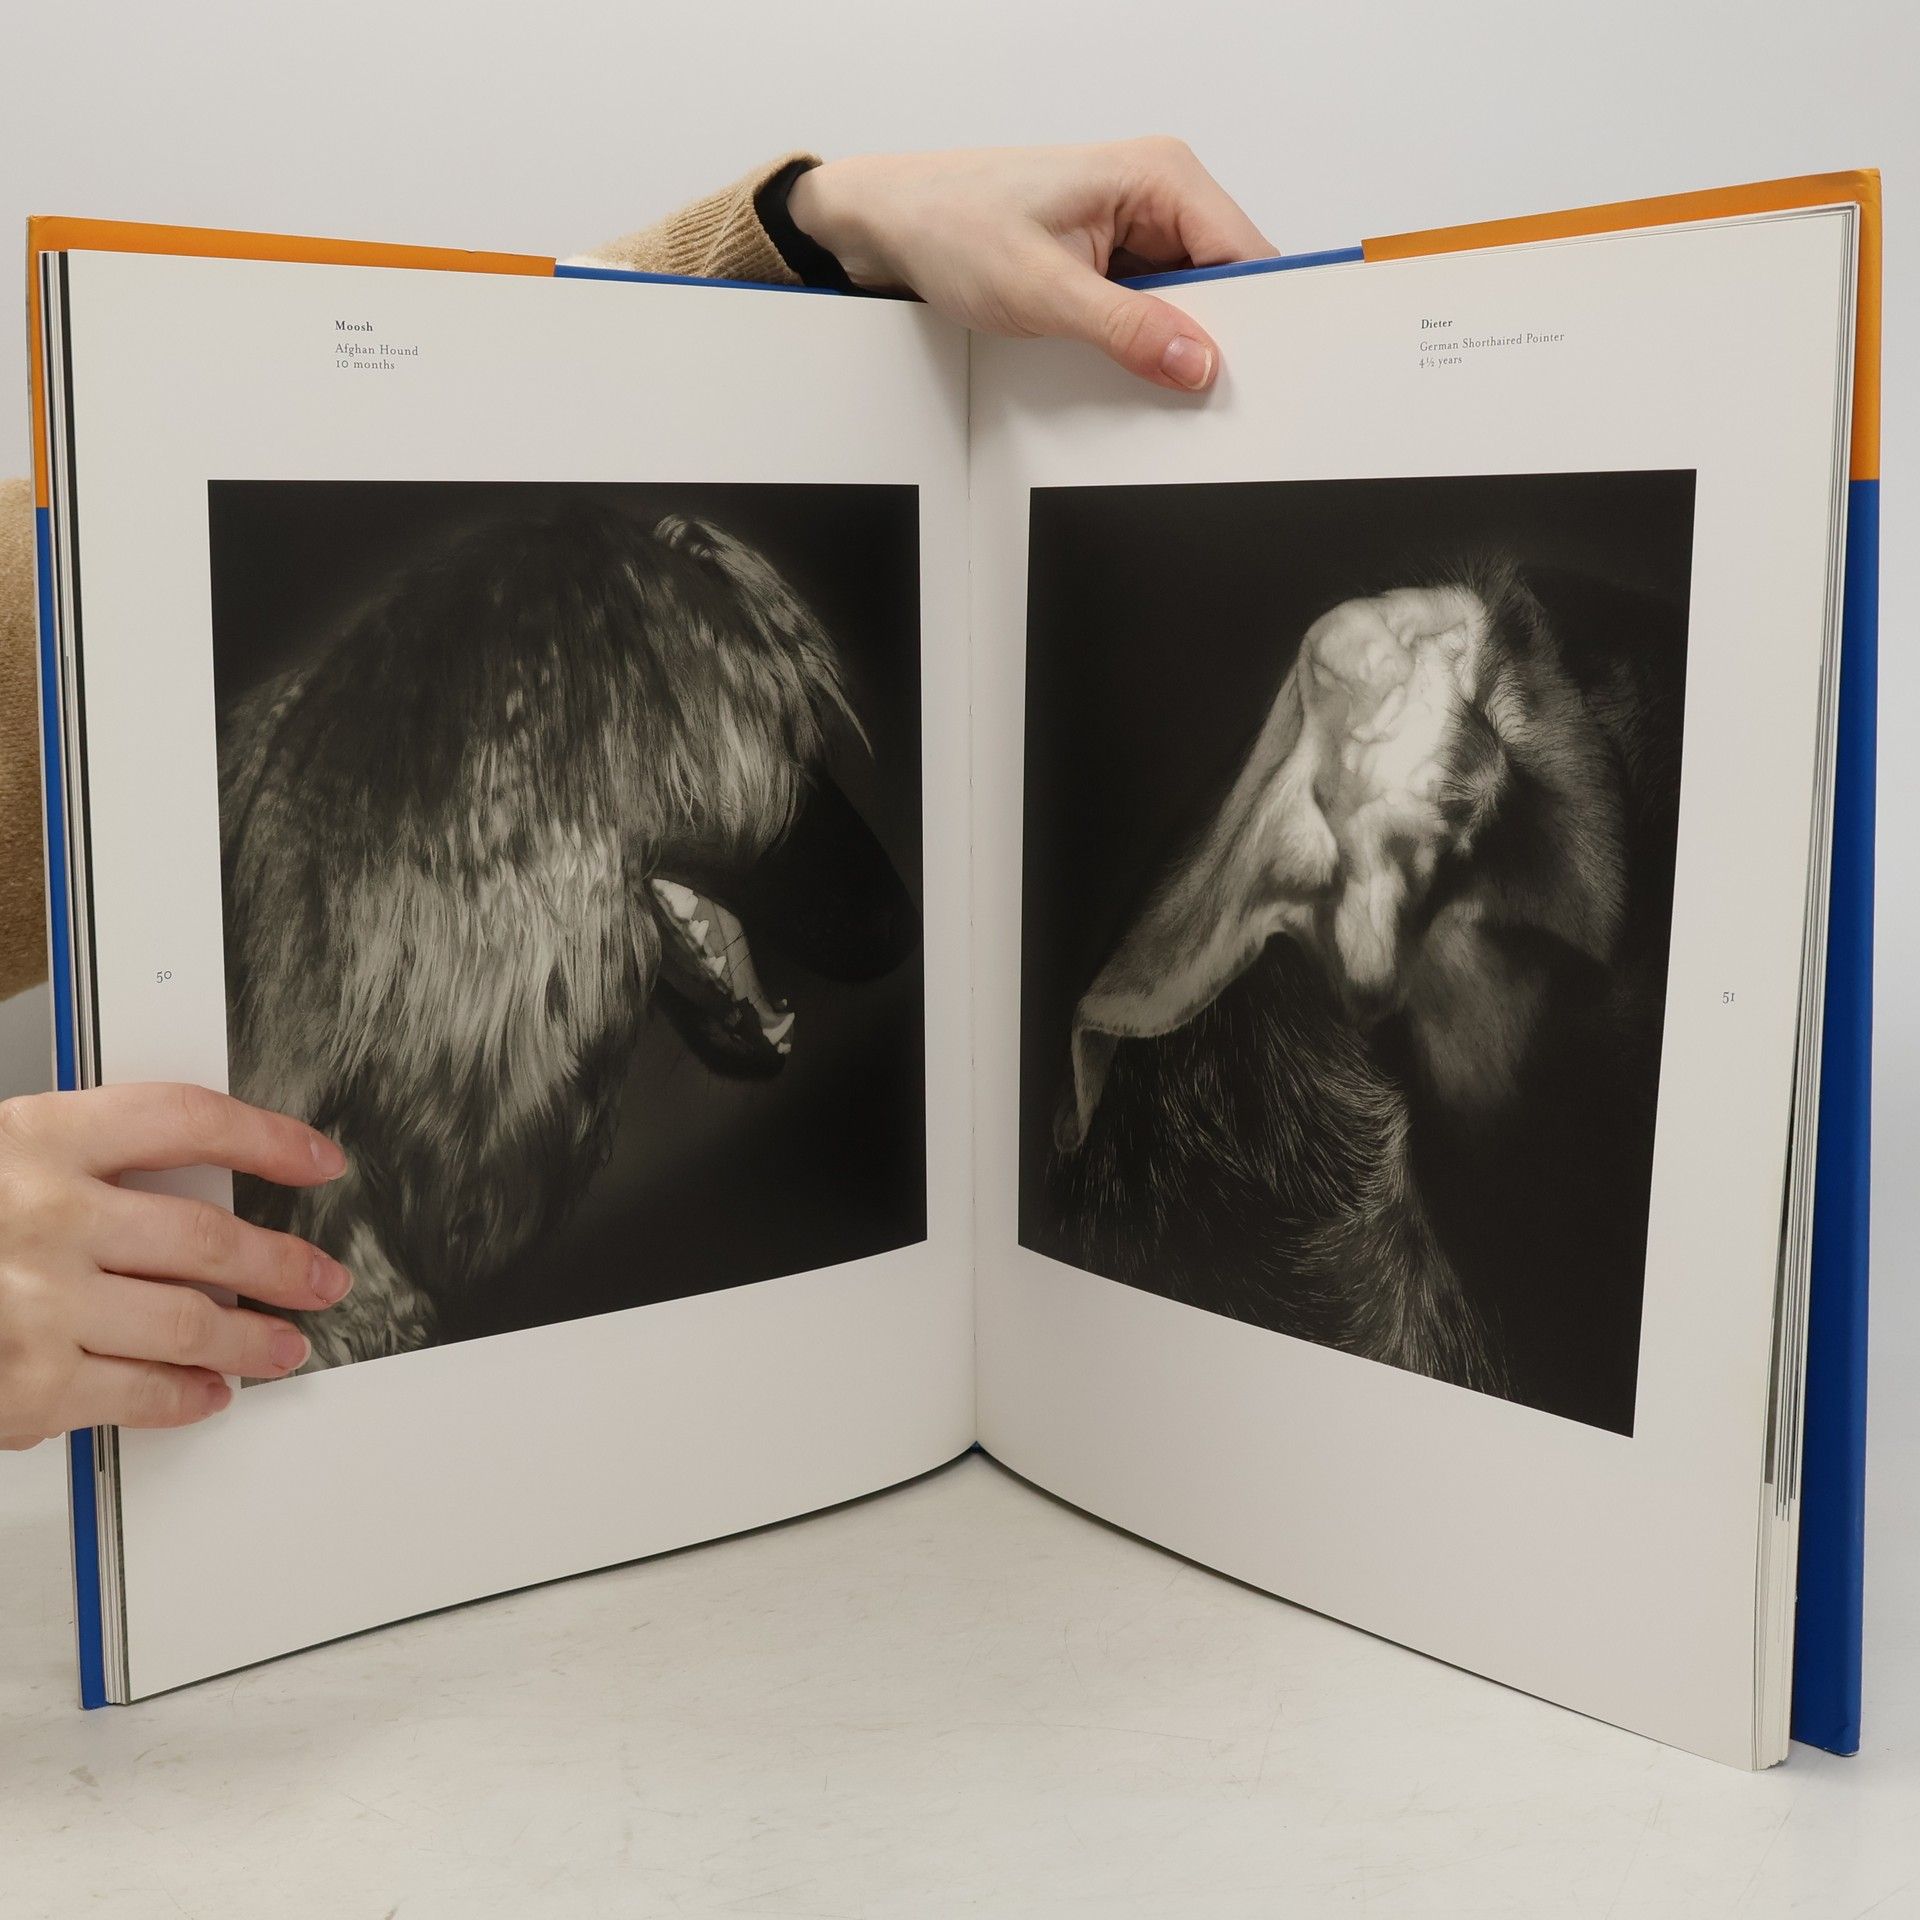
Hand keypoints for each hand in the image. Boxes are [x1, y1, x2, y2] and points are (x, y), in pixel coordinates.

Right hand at [0, 1084, 353, 1450]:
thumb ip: (75, 1165)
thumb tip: (184, 1188)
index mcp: (34, 1137)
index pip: (187, 1120)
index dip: (267, 1139)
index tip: (315, 1159)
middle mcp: (43, 1214)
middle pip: (206, 1235)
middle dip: (282, 1262)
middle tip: (320, 1277)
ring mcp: (36, 1303)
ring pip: (190, 1321)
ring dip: (252, 1338)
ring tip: (282, 1344)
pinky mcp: (27, 1384)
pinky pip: (136, 1393)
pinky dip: (184, 1399)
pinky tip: (205, 1394)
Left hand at [787, 138, 1272, 391]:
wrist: (892, 222)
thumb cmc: (952, 225)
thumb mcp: (1044, 291)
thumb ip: (1128, 331)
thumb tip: (1196, 362)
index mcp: (1160, 174)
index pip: (1248, 254)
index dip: (1256, 320)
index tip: (1246, 374)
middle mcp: (1158, 191)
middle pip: (1228, 281)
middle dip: (1214, 336)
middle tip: (1188, 384)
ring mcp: (1138, 226)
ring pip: (1193, 301)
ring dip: (1173, 342)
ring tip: (1141, 367)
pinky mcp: (1115, 257)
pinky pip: (1156, 307)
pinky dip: (1146, 340)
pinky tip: (1122, 357)